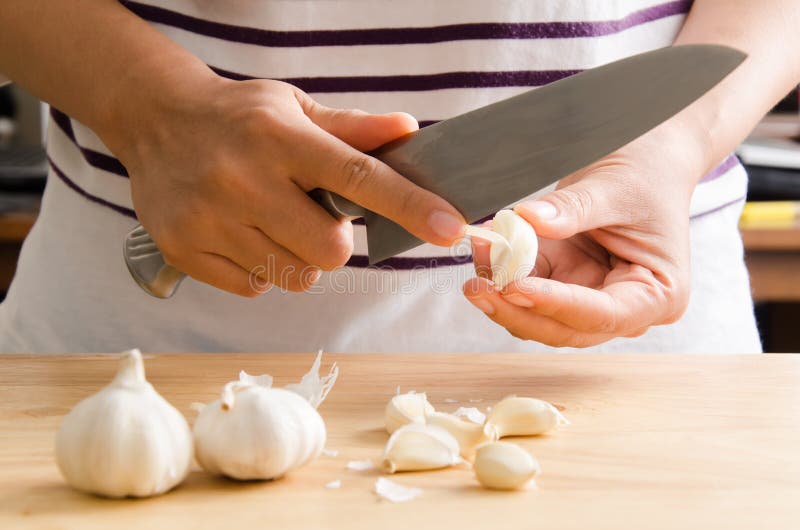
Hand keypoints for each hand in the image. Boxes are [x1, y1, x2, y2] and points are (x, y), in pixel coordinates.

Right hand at [104, 75, 465, 295]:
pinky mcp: (184, 249)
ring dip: (299, 257)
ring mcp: (209, 218)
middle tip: (313, 214)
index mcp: (280, 138)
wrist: (155, 121)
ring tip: (274, 221)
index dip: (408, 205)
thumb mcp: (293, 108)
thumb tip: (408, 131)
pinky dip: (263, 269)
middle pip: (330, 250)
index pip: (356, 176)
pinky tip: (245, 235)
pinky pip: (255, 287)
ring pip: (294, 276)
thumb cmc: (239, 118)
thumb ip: (351, 128)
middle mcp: (242, 178)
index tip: (450, 228)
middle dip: (335, 242)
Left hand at [462, 119, 708, 346]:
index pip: (603, 314)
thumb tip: (527, 220)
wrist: (645, 159)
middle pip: (565, 329)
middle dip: (517, 311)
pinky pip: (526, 293)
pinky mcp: (562, 285)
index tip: (515, 287)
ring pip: (539, 318)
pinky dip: (500, 276)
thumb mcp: (613, 186)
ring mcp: (590, 300)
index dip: (555, 304)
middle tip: (476, 288)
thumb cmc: (646, 173)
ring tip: (476, 255)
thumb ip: (573, 208)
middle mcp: (625, 309)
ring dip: (501, 295)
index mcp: (659, 295)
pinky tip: (481, 251)